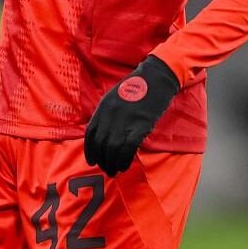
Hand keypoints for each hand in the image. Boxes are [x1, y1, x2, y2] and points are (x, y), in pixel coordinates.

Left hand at [84, 55, 180, 176]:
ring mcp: (125, 119)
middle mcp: (111, 114)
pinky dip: (124, 160)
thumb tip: (104, 135)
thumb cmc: (138, 87)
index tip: (92, 161)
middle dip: (102, 160)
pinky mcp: (140, 125)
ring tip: (115, 170)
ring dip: (112, 163)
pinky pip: (128, 148)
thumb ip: (108, 114)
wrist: (157, 78)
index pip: (90, 133)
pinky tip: (125, 165)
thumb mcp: (116, 97)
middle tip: (107, 169)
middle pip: (101, 144)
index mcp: (103, 106)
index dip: (90, 150)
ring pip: (112, 149)